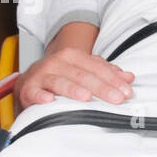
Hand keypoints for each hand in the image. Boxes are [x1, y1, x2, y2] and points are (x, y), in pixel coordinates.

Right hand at [16, 49, 134, 107]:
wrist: (29, 81)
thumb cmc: (59, 76)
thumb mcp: (82, 70)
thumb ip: (104, 72)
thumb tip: (128, 77)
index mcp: (72, 56)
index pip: (97, 67)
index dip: (113, 80)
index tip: (126, 92)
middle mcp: (57, 63)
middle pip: (82, 75)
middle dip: (101, 87)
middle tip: (116, 98)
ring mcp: (42, 75)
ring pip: (60, 82)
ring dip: (73, 89)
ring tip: (86, 97)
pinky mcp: (28, 89)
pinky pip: (35, 93)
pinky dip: (41, 96)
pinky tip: (49, 101)